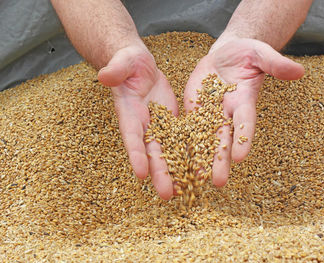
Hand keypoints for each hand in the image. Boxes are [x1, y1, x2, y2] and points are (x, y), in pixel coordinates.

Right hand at [98, 45, 178, 199]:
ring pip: (168, 150)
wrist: (139, 66)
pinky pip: (180, 139)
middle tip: (167, 195)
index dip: (135, 155)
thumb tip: (104, 75)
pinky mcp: (171, 122)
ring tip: (186, 189)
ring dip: (175, 170)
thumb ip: (115, 70)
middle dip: (159, 173)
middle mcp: (143, 124)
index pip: (131, 135)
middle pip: (151, 152)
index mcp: (129, 112)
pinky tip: (198, 167)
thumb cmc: (128, 62)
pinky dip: (188, 153)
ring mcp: (158, 125)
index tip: (141, 174)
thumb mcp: (123, 62)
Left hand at [184, 36, 303, 186]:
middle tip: (218, 182)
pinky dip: (183, 141)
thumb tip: (300, 71)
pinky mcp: (194, 109)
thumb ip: (275, 64)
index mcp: (244, 101)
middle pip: (224, 139)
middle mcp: (227, 113)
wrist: (225, 55)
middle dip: (221, 160)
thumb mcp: (260, 54)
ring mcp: (209, 113)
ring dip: (201, 157)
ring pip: (204, 138)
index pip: (244, 124)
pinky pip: (188, 127)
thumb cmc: (246, 54)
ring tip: (196, 177)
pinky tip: (176, 158)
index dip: (243, 139)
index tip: (240, 158)